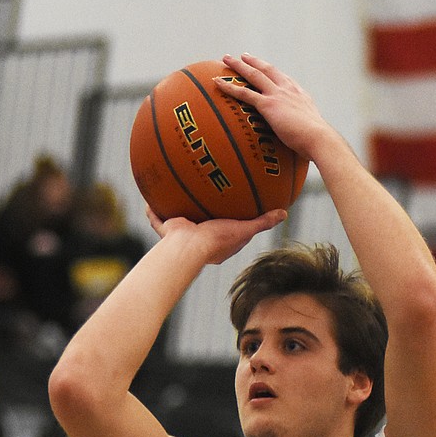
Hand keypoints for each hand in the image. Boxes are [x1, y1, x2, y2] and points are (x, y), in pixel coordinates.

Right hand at [147, 203, 286, 265]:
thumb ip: (262, 221)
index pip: (226, 229)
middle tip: (206, 193)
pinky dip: (153, 209)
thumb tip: (284, 212)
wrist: (188, 247)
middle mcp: (198, 238)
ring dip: (177, 207)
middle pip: (201, 221)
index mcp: (216, 242)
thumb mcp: (244, 229)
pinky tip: (152, 194)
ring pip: (179, 218)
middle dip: (202, 211)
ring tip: (177, 189)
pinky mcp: (167, 230)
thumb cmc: (216, 241)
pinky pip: (158, 217)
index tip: (234, 205)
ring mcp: (181, 234)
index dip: (230, 218)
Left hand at [213, 53, 333, 160]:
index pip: (281, 77)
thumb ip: (301, 128)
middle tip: (241, 56)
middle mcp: (287, 89)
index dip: (270, 71)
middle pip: (266, 70)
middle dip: (252, 61)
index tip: (262, 66)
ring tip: (226, 59)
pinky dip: (229, 87)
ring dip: (238, 66)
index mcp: (298, 93)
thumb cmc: (315, 141)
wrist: (318, 137)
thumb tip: (299, 140)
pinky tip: (217, 83)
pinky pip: (244, 93)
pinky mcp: (268, 104)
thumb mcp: (309, 129)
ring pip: (253, 75)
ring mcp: (277, 94)